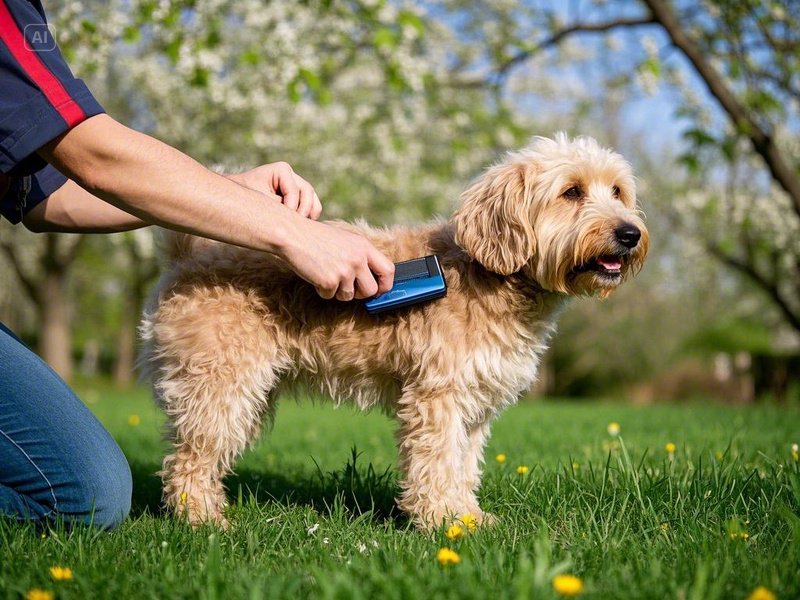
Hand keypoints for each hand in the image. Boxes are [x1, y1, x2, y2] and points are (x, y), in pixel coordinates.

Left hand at [227, 162, 321, 218]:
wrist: (237, 199)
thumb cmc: (246, 199)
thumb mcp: (260, 201)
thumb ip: (278, 207)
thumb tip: (294, 221)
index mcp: (282, 170)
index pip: (294, 191)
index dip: (292, 208)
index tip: (284, 223)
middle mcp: (292, 175)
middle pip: (308, 192)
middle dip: (304, 210)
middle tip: (295, 227)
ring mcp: (297, 185)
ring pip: (313, 199)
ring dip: (310, 214)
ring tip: (299, 228)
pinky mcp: (299, 196)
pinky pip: (311, 206)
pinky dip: (308, 216)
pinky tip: (298, 227)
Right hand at [280, 216, 394, 300]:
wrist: (293, 235)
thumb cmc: (317, 238)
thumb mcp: (346, 240)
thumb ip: (361, 257)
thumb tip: (372, 281)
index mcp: (364, 247)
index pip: (388, 270)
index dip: (385, 284)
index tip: (378, 290)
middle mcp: (358, 259)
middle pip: (371, 290)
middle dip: (359, 294)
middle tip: (347, 288)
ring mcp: (344, 271)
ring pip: (349, 296)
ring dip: (337, 291)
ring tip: (326, 273)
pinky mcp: (329, 281)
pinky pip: (330, 296)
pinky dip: (321, 290)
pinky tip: (315, 274)